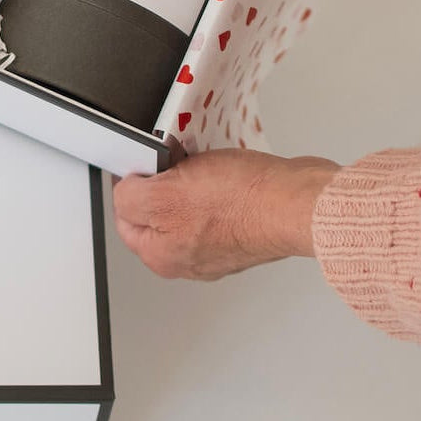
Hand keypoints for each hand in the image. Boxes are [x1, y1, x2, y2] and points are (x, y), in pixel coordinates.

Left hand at [113, 149, 337, 281]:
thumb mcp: (164, 195)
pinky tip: (228, 169)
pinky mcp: (243, 225)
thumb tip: (122, 195)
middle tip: (178, 164)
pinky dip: (220, 180)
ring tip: (207, 165)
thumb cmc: (242, 204)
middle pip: (157, 210)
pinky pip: (220, 197)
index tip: (142, 164)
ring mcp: (219, 242)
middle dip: (164, 180)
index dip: (130, 184)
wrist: (298, 203)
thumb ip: (130, 198)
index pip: (125, 217)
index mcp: (163, 256)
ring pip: (189, 200)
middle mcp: (189, 257)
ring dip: (193, 177)